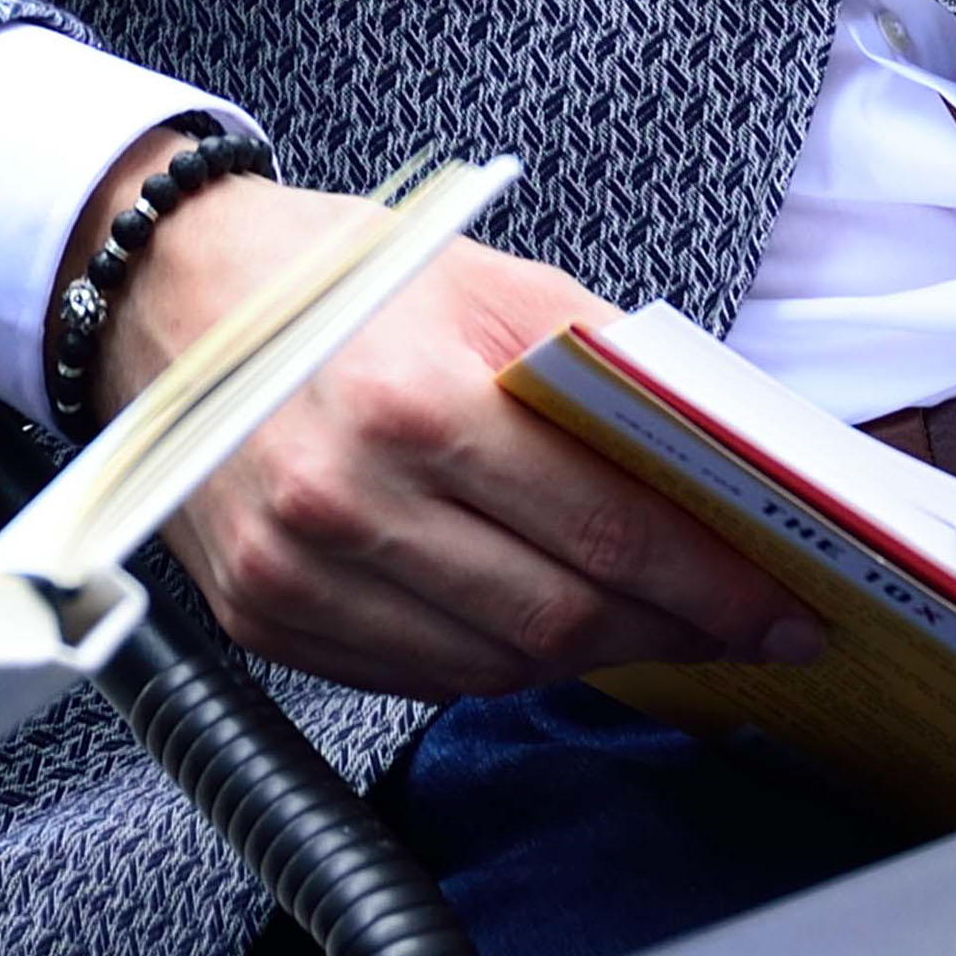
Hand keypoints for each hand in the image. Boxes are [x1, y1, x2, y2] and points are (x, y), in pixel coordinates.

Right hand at [81, 139, 823, 700]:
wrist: (170, 295)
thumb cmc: (345, 279)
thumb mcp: (494, 284)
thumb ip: (607, 377)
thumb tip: (721, 462)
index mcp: (417, 403)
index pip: (605, 533)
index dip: (711, 585)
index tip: (784, 604)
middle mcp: (348, 501)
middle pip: (557, 620)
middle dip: (674, 633)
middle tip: (746, 631)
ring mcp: (296, 573)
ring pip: (492, 666)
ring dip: (592, 655)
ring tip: (656, 626)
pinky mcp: (263, 618)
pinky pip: (417, 675)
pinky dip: (496, 661)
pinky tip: (541, 626)